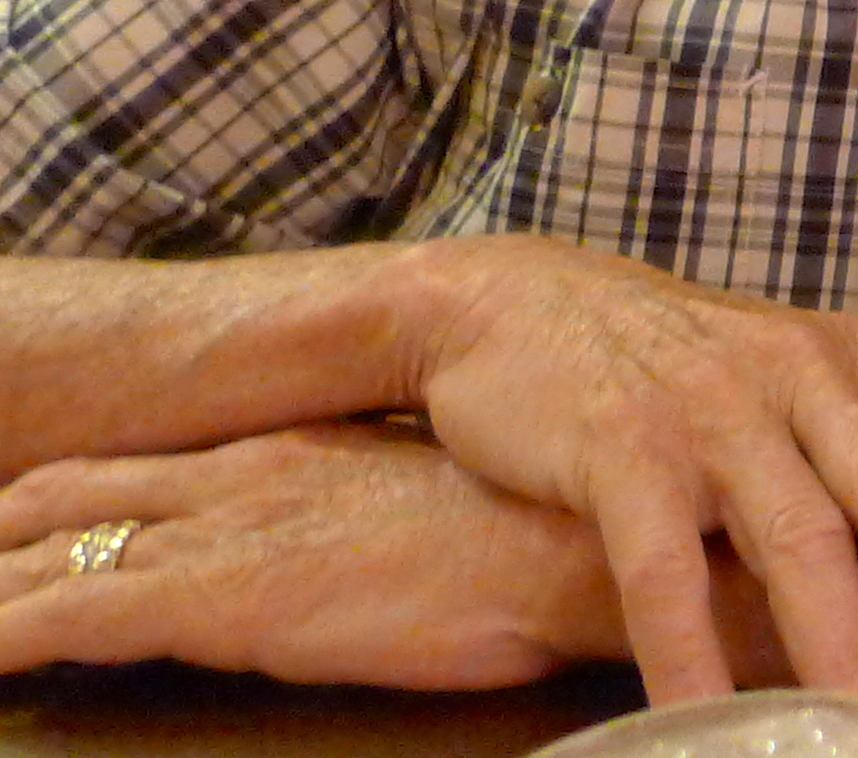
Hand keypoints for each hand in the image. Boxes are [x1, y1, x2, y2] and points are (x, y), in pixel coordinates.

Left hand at [0, 424, 615, 687]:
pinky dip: (0, 637)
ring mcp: (218, 535)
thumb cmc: (528, 538)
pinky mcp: (212, 600)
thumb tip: (344, 547)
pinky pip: (64, 618)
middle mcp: (234, 479)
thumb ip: (360, 518)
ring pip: (45, 557)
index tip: (10, 523)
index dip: (53, 500)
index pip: (131, 472)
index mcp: (284, 455)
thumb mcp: (424, 510)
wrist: (567, 545)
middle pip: (67, 499)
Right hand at [393, 235, 857, 710]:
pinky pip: (663, 570)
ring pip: (799, 540)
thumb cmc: (684, 361)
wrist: (516, 303)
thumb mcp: (802, 377)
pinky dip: (691, 654)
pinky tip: (715, 724)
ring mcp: (718, 410)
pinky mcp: (622, 447)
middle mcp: (811, 377)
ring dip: (842, 649)